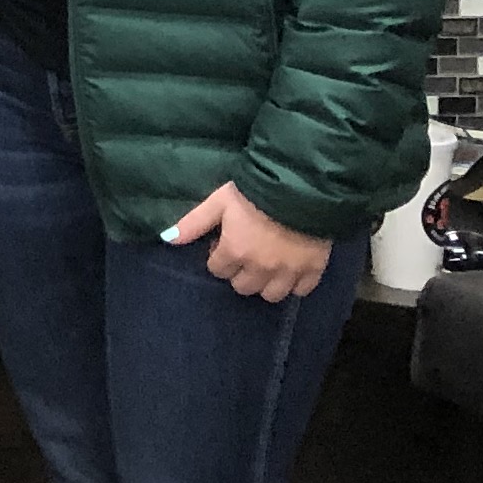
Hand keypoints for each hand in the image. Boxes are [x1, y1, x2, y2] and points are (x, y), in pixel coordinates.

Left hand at [165, 181, 332, 302]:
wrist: (300, 188)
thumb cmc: (254, 192)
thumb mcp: (218, 201)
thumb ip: (194, 223)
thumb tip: (168, 239)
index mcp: (235, 252)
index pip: (217, 270)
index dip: (218, 256)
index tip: (224, 244)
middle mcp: (260, 268)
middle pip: (243, 287)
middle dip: (239, 273)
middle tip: (245, 255)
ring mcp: (289, 271)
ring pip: (271, 295)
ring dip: (266, 283)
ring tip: (266, 266)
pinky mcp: (314, 269)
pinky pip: (302, 290)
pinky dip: (295, 284)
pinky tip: (291, 270)